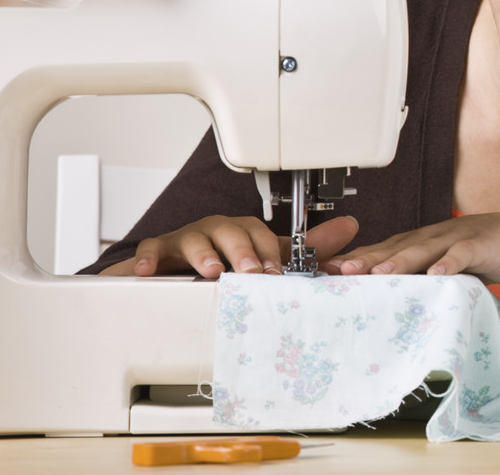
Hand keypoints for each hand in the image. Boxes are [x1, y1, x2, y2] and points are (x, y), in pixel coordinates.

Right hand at [99, 214, 358, 278]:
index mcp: (244, 232)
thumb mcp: (266, 255)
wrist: (175, 269)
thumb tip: (350, 227)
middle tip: (253, 272)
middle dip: (243, 250)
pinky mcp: (158, 250)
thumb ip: (304, 247)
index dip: (271, 251)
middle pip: (231, 231)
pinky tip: (151, 271)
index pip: (262, 234)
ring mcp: (187, 239)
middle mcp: (218, 231)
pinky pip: (152, 249)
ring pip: (195, 238)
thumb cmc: (224, 260)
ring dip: (204, 254)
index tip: (279, 271)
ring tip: (212, 272)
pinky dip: (150, 258)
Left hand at [323, 212, 499, 284]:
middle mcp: (430, 238)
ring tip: (381, 272)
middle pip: (395, 248)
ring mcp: (454, 239)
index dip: (356, 259)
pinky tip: (438, 273)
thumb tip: (380, 302)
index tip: (328, 272)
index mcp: (417, 243)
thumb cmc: (474, 254)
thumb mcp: (439, 265)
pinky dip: (449, 262)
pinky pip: (462, 254)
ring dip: (402, 260)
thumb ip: (415, 279)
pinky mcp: (480, 245)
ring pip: (424, 249)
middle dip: (368, 259)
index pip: (381, 250)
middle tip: (343, 272)